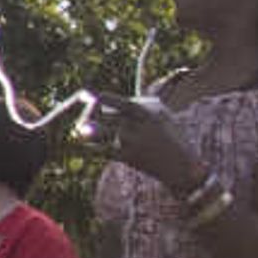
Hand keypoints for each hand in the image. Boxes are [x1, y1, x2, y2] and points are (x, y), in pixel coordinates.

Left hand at [85, 94, 200, 193]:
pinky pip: (102, 151)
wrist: (181, 166)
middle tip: (81, 116)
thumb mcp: (162, 114)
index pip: (122, 103)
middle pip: (106, 116)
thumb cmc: (170, 136)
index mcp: (147, 113)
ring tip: (77, 128)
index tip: (91, 94)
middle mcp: (138, 126)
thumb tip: (128, 91)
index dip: (105, 98)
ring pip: (101, 132)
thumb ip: (142, 102)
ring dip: (87, 130)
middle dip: (91, 115)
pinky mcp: (128, 157)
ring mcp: (132, 142)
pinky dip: (88, 148)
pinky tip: (78, 146)